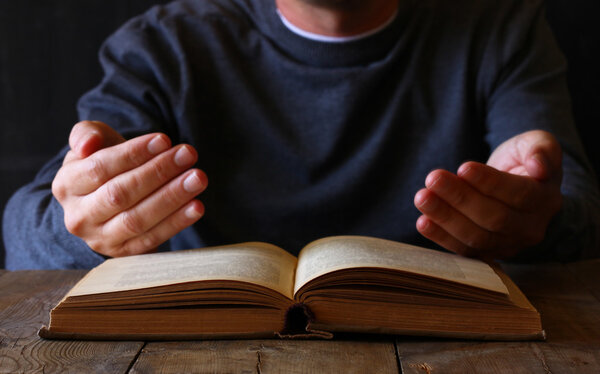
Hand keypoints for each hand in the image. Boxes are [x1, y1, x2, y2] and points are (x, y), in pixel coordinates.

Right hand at [52, 121, 207, 256]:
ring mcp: (100, 239)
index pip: (100, 167)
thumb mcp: (92, 143)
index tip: (164, 140)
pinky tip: (197, 206)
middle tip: (188, 154)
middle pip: (121, 194)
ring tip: (198, 178)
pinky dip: (177, 222)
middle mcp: (78, 216)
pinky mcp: (124, 253)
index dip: (133, 154)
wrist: (108, 201)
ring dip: (172, 197)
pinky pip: (152, 238)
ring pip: (138, 219)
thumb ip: (87, 134)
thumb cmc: (105, 164)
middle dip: (158, 172)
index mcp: (65, 185)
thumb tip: (88, 145)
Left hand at [413, 130, 562, 259]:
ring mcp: (508, 245)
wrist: (516, 188)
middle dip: (460, 197)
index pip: (518, 194)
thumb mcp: (536, 144)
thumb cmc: (523, 162)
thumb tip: (539, 166)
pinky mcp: (486, 253)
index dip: (489, 182)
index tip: (463, 167)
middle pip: (494, 218)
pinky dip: (441, 237)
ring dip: (445, 217)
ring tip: (422, 197)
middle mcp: (530, 228)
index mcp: (546, 199)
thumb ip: (542, 149)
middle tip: (433, 178)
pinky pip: (463, 250)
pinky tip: (423, 221)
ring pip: (476, 236)